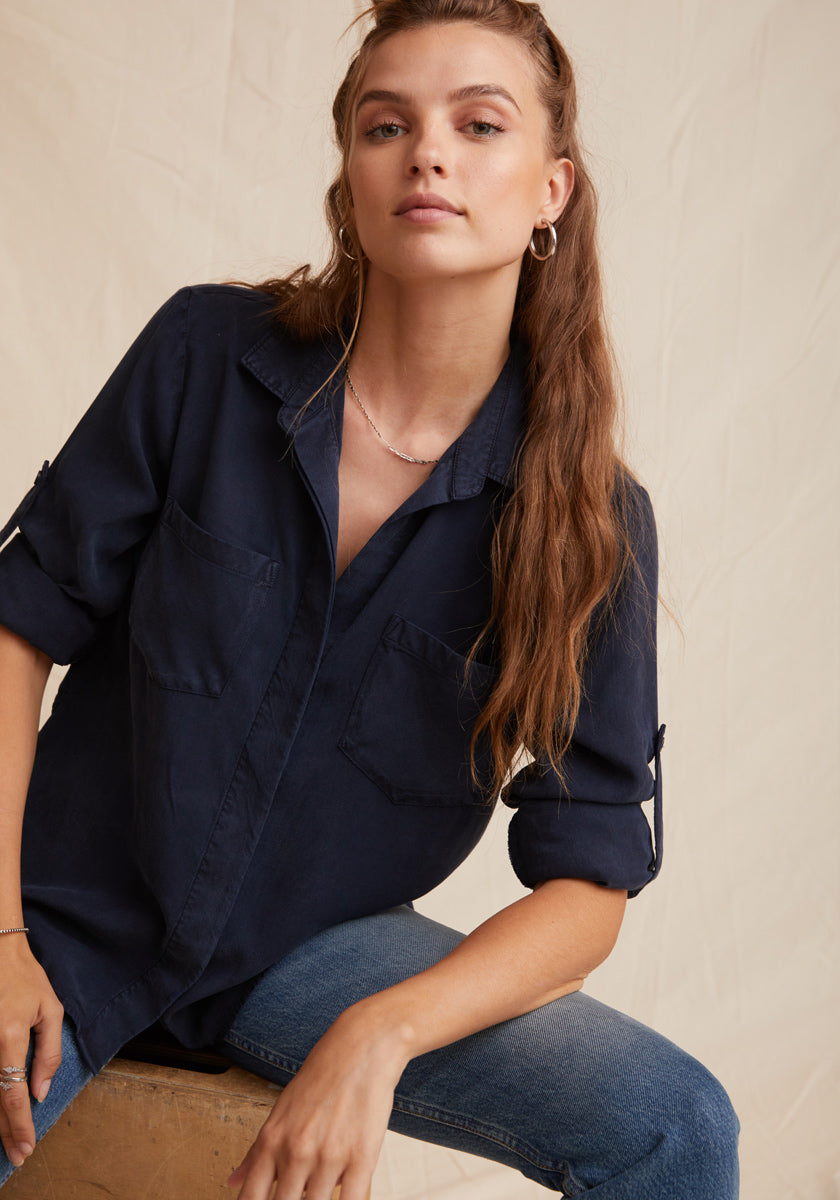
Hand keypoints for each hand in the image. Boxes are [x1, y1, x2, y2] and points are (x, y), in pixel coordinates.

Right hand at [0, 937, 63, 1167]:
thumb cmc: (25, 978)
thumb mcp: (49, 1009)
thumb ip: (48, 1053)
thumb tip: (41, 1092)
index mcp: (8, 1037)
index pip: (13, 1094)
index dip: (19, 1125)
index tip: (27, 1148)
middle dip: (6, 1132)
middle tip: (19, 1155)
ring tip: (8, 1140)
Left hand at [226, 1004, 410, 1199]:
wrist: (361, 1048)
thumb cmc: (321, 1077)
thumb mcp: (280, 1110)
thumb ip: (255, 1152)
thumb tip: (232, 1183)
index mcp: (271, 1141)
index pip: (250, 1199)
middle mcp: (295, 1153)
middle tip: (300, 1191)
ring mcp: (328, 1158)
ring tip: (322, 1186)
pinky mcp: (362, 1160)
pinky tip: (345, 1195)